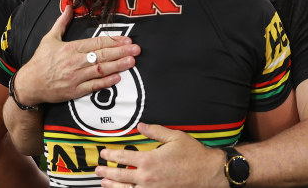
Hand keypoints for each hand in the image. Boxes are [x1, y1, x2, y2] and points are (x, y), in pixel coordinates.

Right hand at [15, 5, 140, 104]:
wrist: (29, 84)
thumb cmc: (40, 61)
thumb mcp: (49, 38)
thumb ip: (62, 22)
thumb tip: (68, 6)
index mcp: (70, 48)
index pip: (96, 43)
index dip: (113, 41)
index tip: (126, 39)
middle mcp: (74, 62)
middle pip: (102, 55)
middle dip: (121, 52)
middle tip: (136, 49)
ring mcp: (75, 77)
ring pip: (100, 70)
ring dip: (117, 66)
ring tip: (132, 61)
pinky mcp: (75, 91)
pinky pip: (93, 86)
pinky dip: (106, 82)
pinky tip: (118, 78)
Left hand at [96, 123, 226, 187]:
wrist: (209, 173)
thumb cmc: (193, 155)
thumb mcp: (174, 137)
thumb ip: (155, 131)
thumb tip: (141, 126)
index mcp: (149, 161)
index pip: (123, 158)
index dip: (111, 155)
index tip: (103, 154)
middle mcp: (147, 178)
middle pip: (120, 176)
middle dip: (107, 173)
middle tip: (98, 170)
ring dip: (113, 187)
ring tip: (104, 184)